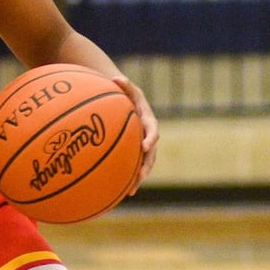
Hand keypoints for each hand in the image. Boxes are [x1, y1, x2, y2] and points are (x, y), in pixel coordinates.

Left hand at [113, 75, 158, 189]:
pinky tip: (120, 192)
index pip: (153, 130)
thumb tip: (116, 77)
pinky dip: (129, 178)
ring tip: (131, 191)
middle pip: (151, 153)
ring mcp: (143, 146)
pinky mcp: (135, 153)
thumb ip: (123, 84)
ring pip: (143, 164)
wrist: (129, 103)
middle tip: (140, 176)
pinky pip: (133, 166)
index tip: (146, 145)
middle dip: (146, 165)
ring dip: (138, 177)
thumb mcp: (127, 87)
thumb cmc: (127, 94)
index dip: (150, 138)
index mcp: (149, 121)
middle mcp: (148, 136)